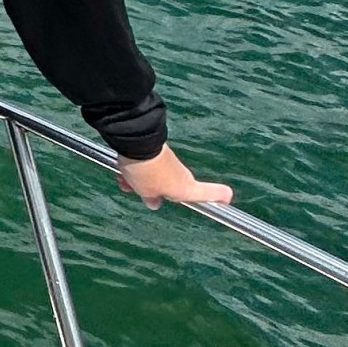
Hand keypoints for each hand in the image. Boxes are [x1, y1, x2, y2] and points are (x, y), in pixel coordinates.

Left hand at [117, 144, 233, 210]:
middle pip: (172, 188)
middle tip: (137, 191)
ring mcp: (170, 163)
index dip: (219, 195)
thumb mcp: (147, 191)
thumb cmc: (148, 172)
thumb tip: (154, 203)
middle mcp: (182, 175)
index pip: (211, 192)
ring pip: (156, 178)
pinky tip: (121, 172)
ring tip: (125, 181)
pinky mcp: (158, 153)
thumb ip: (152, 198)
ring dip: (140, 182)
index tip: (227, 198)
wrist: (138, 143)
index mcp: (187, 188)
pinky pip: (149, 167)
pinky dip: (137, 171)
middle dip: (153, 192)